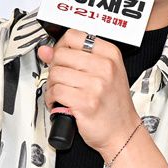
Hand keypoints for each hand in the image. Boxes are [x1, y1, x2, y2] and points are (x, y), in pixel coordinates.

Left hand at [38, 30, 139, 159]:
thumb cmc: (113, 104)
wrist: (122, 131)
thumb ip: (75, 58)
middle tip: (61, 79)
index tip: (61, 56)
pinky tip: (60, 102)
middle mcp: (105, 67)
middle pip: (61, 54)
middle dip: (55, 68)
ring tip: (62, 92)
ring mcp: (96, 85)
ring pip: (55, 73)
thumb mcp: (102, 74)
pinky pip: (55, 91)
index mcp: (110, 54)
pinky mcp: (85, 102)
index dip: (61, 46)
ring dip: (52, 85)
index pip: (74, 36)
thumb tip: (46, 50)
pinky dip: (52, 98)